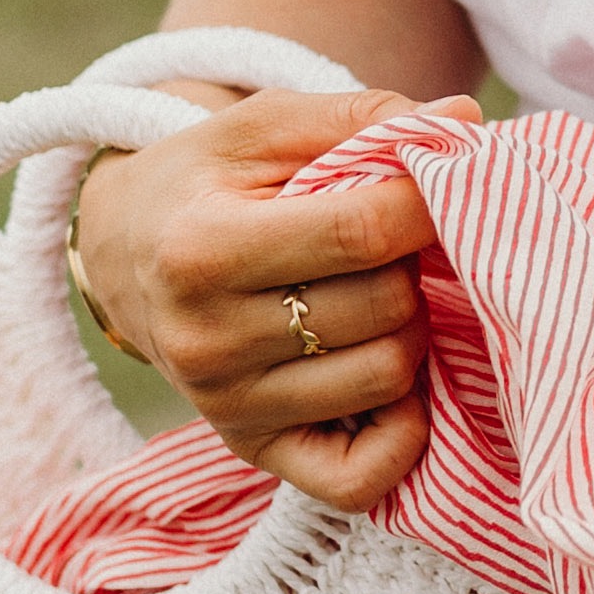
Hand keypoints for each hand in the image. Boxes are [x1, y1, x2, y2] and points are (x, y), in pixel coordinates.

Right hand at [72, 86, 477, 507]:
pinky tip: (391, 377)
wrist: (128, 255)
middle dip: (412, 263)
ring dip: (410, 329)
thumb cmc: (209, 182)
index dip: (426, 200)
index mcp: (201, 249)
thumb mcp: (265, 127)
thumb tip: (466, 120)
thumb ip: (362, 117)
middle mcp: (206, 341)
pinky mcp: (253, 451)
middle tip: (392, 242)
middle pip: (384, 306)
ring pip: (388, 375)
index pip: (362, 231)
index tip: (438, 180)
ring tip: (379, 294)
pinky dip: (402, 430)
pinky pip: (364, 476)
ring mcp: (228, 407)